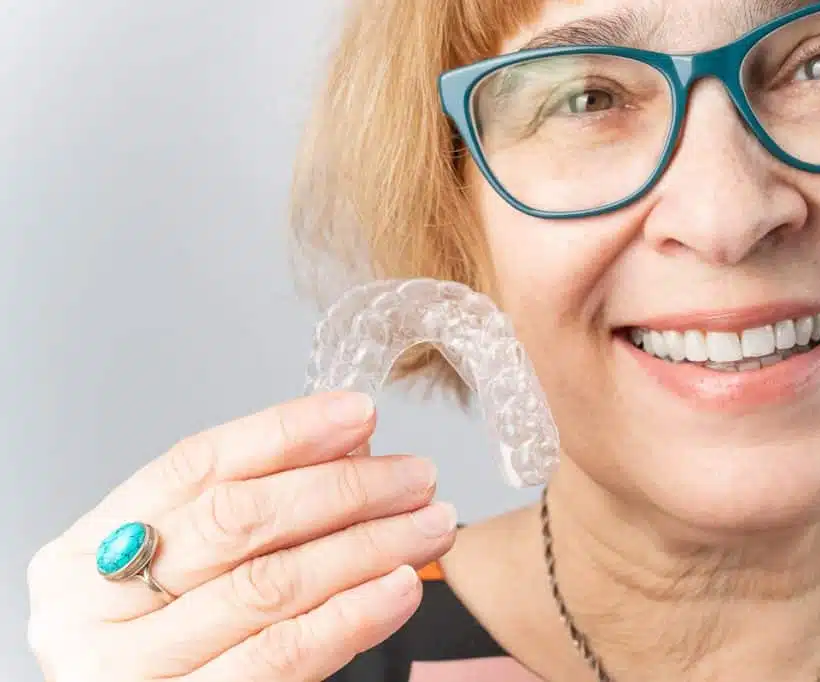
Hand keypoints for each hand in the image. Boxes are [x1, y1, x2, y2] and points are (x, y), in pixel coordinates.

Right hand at [27, 391, 456, 680]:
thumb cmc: (158, 642)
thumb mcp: (175, 570)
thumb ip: (247, 507)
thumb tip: (349, 446)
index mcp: (85, 552)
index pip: (193, 467)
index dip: (283, 432)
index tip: (358, 412)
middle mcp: (94, 609)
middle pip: (236, 521)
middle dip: (341, 488)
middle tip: (414, 475)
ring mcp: (133, 671)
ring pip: (268, 585)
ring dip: (366, 546)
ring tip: (429, 524)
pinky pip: (281, 657)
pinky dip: (351, 615)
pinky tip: (400, 585)